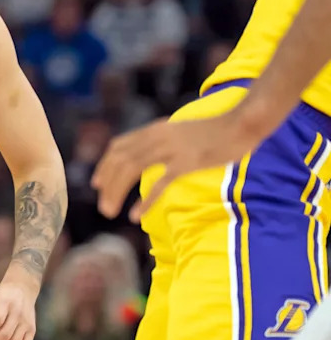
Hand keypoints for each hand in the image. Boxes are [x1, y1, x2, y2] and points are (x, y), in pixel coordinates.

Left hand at [91, 114, 256, 222]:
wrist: (243, 123)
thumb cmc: (216, 131)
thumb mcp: (181, 131)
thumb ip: (164, 140)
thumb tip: (150, 154)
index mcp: (154, 129)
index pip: (118, 146)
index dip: (104, 166)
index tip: (97, 184)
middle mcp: (158, 136)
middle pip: (120, 160)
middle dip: (107, 185)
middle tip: (103, 207)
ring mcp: (172, 148)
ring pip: (132, 169)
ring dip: (117, 192)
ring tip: (110, 212)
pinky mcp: (187, 162)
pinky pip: (160, 183)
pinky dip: (145, 201)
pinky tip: (135, 215)